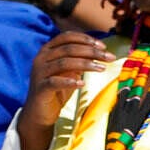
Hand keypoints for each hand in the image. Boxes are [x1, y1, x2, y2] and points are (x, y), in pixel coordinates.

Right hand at [17, 32, 115, 149]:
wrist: (39, 112)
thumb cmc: (57, 90)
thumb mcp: (70, 72)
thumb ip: (80, 61)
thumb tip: (100, 52)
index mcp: (48, 50)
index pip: (67, 37)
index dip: (86, 39)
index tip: (103, 46)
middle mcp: (41, 58)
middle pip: (69, 49)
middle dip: (92, 51)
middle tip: (110, 57)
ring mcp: (39, 73)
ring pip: (64, 63)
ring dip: (85, 64)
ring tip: (102, 68)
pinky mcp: (40, 88)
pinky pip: (55, 82)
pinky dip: (70, 82)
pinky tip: (82, 84)